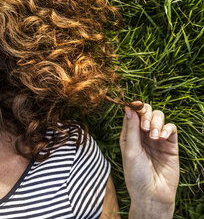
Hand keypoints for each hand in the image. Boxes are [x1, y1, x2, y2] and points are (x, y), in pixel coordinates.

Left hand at [119, 100, 178, 215]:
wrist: (152, 194)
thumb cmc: (136, 175)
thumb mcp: (130, 151)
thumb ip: (131, 129)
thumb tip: (128, 108)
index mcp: (129, 135)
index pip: (131, 114)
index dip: (134, 107)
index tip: (136, 104)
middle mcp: (142, 135)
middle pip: (146, 112)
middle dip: (146, 113)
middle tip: (145, 125)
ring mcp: (157, 139)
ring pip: (159, 117)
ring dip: (156, 122)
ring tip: (153, 137)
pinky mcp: (170, 145)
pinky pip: (171, 128)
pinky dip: (167, 128)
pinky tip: (161, 138)